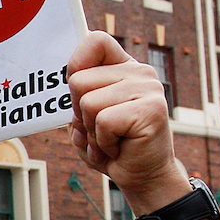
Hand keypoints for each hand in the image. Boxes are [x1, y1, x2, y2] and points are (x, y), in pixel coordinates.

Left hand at [66, 31, 187, 213]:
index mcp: (124, 68)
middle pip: (78, 81)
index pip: (95, 41)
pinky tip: (119, 148)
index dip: (76, 64)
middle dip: (79, 114)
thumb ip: (77, 95)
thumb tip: (68, 77)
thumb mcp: (86, 117)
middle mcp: (139, 72)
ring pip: (88, 103)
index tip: (78, 92)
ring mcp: (148, 89)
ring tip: (110, 140)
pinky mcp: (151, 110)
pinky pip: (103, 122)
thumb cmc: (112, 147)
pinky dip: (103, 143)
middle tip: (101, 130)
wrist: (143, 178)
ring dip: (91, 132)